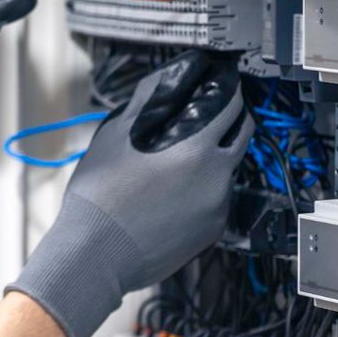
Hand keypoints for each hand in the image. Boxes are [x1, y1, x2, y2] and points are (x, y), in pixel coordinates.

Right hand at [7, 52, 253, 336]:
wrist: (95, 256)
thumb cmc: (99, 198)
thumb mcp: (114, 137)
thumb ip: (145, 103)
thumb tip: (162, 80)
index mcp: (196, 148)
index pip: (231, 106)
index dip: (228, 89)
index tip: (224, 83)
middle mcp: (217, 177)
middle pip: (242, 136)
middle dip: (233, 120)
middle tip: (215, 112)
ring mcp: (217, 208)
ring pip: (229, 170)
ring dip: (216, 157)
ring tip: (185, 156)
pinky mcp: (211, 233)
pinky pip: (217, 200)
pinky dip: (205, 189)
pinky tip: (178, 191)